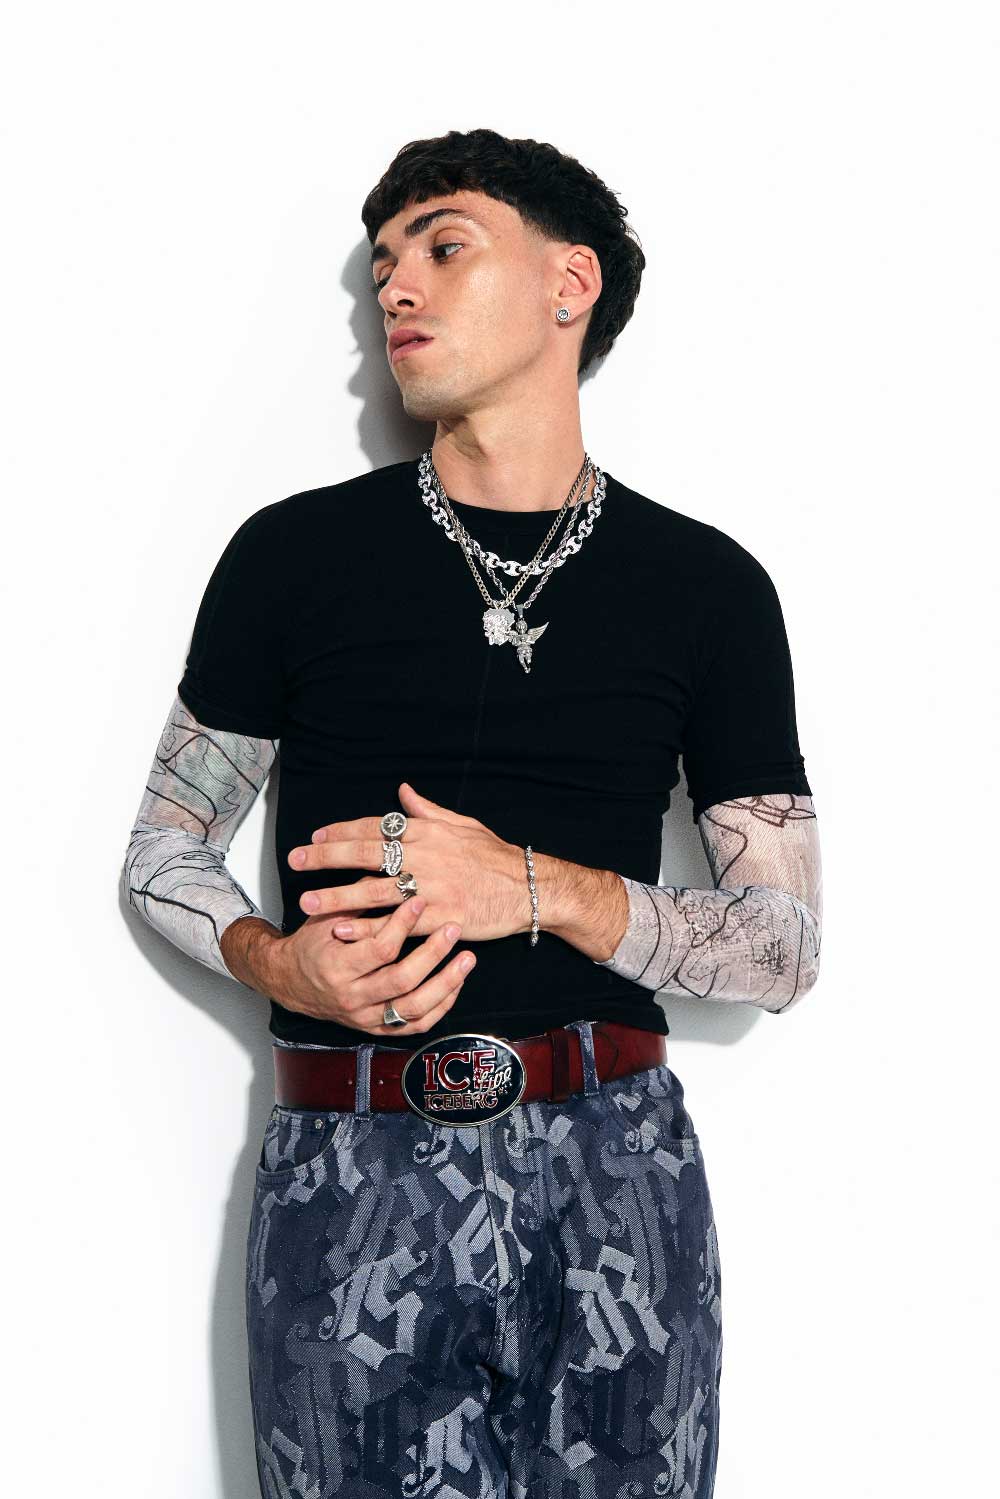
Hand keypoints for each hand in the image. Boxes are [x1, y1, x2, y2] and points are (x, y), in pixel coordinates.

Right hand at [270, 895, 476, 1033]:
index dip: (403, 924)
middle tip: (454, 928)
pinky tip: (455, 985)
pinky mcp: (377, 1029)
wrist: (290, 983)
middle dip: (433, 953)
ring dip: (446, 983)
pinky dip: (440, 1006)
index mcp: (337, 967)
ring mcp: (366, 1017)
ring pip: (414, 1007)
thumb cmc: (312, 944)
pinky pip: (415, 1025)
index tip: (420, 901)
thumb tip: (392, 870)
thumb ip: (358, 900)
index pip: (379, 949)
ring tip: (467, 959)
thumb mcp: (326, 918)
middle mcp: (352, 997)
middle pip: (402, 980)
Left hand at [287, 782, 530, 942]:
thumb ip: (428, 810)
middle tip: (296, 860)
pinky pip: (397, 924)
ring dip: (338, 895)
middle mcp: (424, 856)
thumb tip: (403, 792)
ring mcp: (431, 888)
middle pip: (365, 854)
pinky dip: (369, 927)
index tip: (316, 836)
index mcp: (427, 832)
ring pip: (375, 890)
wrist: (528, 886)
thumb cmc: (495, 857)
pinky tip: (345, 931)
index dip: (342, 832)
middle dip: (326, 857)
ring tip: (309, 901)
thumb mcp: (463, 824)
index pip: (375, 828)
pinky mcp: (440, 917)